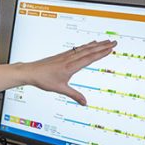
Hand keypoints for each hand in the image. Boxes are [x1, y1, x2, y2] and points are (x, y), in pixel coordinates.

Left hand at [0, 39, 116, 104]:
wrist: (30, 72)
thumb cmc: (43, 80)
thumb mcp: (60, 89)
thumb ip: (74, 95)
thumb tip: (84, 102)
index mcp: (70, 66)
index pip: (89, 58)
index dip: (101, 53)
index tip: (111, 49)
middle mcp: (69, 59)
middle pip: (89, 51)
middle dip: (102, 46)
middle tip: (114, 42)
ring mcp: (66, 56)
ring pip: (83, 48)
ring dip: (95, 44)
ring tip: (105, 41)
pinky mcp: (62, 56)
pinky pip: (77, 49)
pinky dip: (85, 46)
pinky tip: (89, 44)